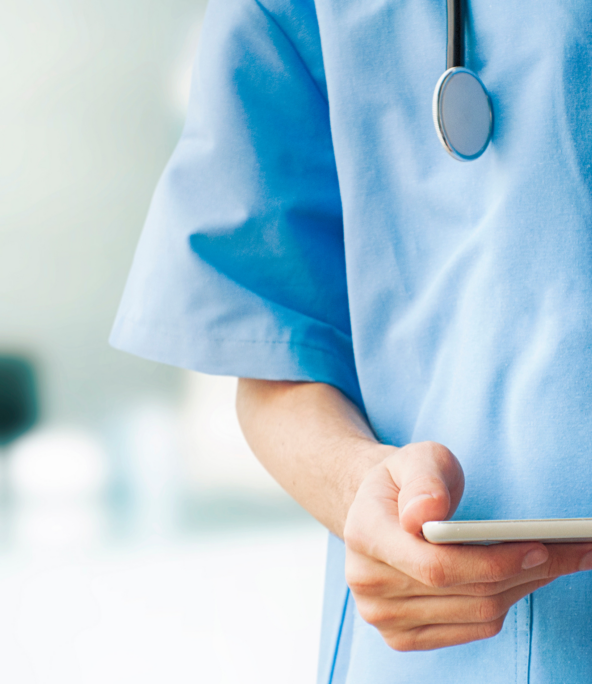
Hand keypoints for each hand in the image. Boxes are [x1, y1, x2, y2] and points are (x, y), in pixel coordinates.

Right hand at [344, 441, 591, 650]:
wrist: (380, 510)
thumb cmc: (405, 481)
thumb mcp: (415, 458)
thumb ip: (423, 480)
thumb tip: (425, 514)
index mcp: (364, 534)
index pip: (436, 566)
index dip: (492, 562)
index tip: (542, 548)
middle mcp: (366, 583)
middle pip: (465, 592)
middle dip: (527, 571)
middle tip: (576, 550)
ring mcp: (382, 616)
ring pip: (476, 612)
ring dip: (524, 587)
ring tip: (559, 561)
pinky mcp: (401, 636)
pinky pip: (472, 628)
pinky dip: (506, 603)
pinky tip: (523, 578)